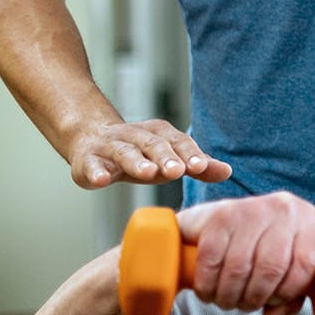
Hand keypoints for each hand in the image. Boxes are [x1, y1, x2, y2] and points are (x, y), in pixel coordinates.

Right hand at [64, 119, 232, 188]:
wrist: (90, 140)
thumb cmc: (140, 154)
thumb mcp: (170, 158)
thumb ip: (197, 165)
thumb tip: (227, 171)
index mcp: (159, 135)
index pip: (178, 142)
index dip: (189, 154)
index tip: (200, 167)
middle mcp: (135, 136)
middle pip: (153, 144)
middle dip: (166, 157)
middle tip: (178, 171)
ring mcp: (110, 147)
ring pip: (124, 152)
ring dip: (136, 162)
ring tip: (147, 173)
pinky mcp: (87, 161)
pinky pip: (91, 165)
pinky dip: (95, 171)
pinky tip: (101, 180)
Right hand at [176, 192, 314, 314]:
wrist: (209, 220)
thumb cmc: (255, 247)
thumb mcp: (282, 263)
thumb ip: (289, 293)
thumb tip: (274, 313)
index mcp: (305, 219)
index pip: (306, 264)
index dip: (288, 293)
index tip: (272, 303)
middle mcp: (282, 209)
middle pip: (272, 268)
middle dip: (255, 298)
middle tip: (245, 306)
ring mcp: (249, 209)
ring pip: (240, 267)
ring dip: (230, 296)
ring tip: (227, 301)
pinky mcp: (217, 216)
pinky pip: (212, 261)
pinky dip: (208, 285)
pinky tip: (207, 292)